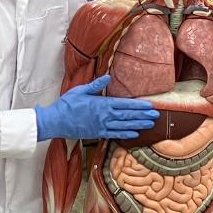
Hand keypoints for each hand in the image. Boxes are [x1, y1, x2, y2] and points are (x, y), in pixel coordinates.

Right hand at [35, 75, 158, 141]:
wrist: (56, 121)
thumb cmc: (67, 104)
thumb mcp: (81, 90)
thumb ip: (96, 85)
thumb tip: (107, 77)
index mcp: (102, 103)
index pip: (125, 104)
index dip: (139, 105)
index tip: (150, 106)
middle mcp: (105, 116)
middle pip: (128, 115)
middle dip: (143, 115)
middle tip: (156, 115)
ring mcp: (102, 126)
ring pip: (125, 125)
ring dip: (139, 125)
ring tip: (150, 124)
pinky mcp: (98, 133)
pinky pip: (115, 134)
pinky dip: (126, 134)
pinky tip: (135, 134)